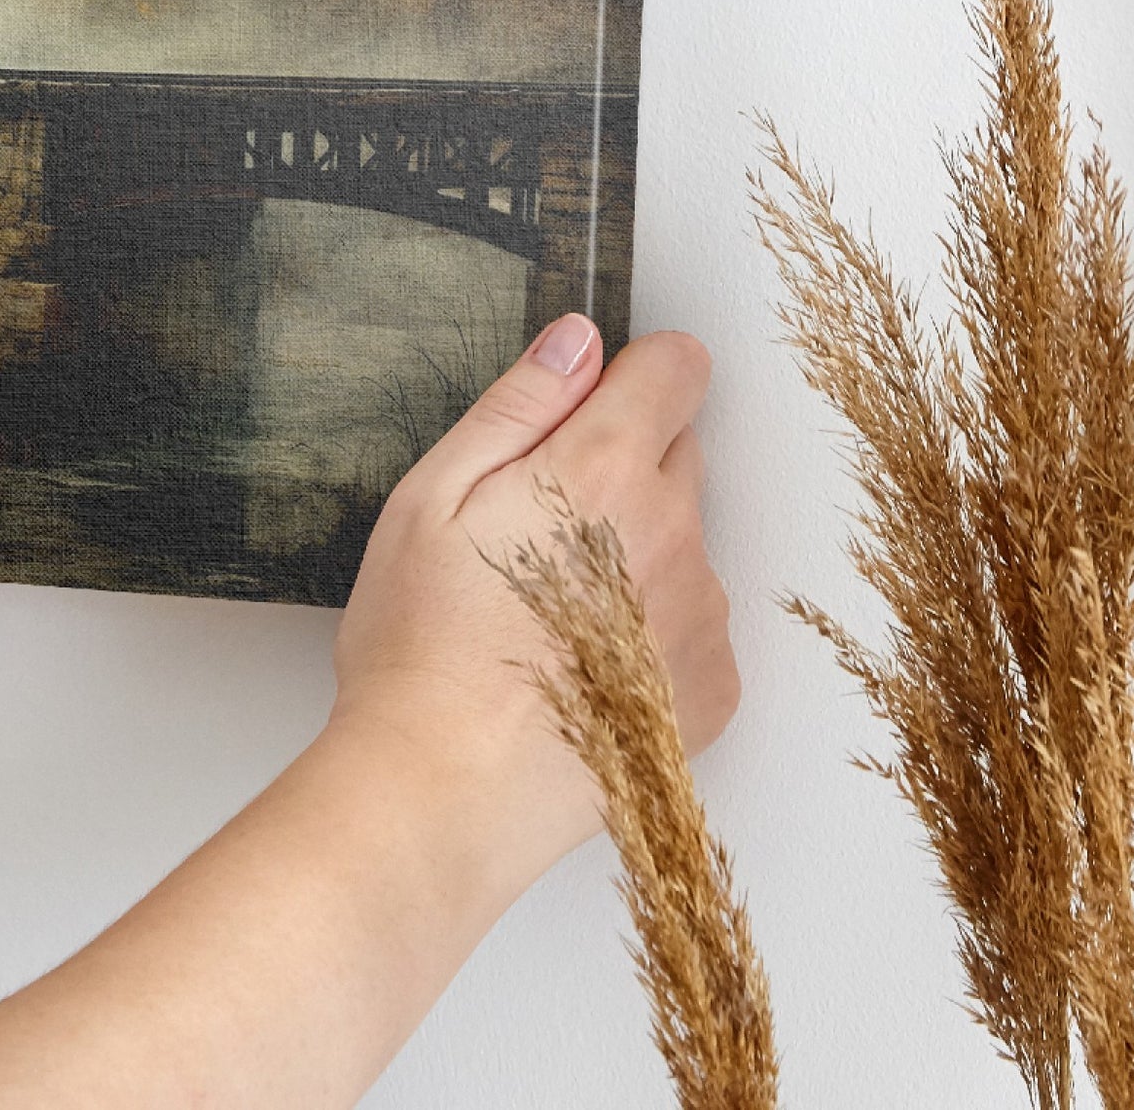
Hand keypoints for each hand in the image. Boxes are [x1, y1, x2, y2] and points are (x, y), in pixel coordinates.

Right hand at [330, 315, 738, 899]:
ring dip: (635, 553)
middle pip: (678, 452)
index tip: (586, 408)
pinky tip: (578, 665)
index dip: (630, 374)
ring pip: (682, 542)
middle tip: (534, 527)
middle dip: (620, 466)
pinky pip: (692, 624)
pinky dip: (650, 632)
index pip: (677, 367)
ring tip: (546, 612)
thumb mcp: (432, 496)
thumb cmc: (422, 647)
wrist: (444, 792)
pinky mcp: (711, 689)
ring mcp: (701, 616)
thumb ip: (518, 405)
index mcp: (604, 470)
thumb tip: (577, 341)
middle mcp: (675, 533)